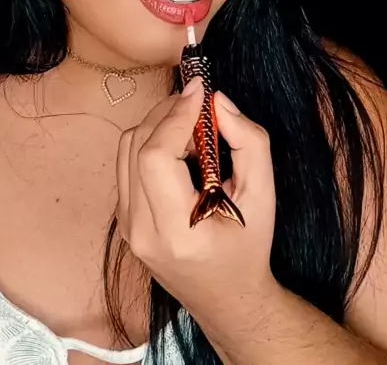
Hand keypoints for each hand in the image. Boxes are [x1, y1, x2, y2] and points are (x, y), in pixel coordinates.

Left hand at [115, 76, 277, 332]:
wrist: (226, 297)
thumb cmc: (248, 247)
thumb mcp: (264, 195)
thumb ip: (249, 142)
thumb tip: (218, 102)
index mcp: (175, 232)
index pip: (155, 156)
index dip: (175, 115)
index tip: (200, 90)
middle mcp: (140, 231)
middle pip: (137, 145)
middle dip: (169, 113)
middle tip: (202, 106)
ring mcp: (126, 227)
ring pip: (127, 148)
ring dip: (160, 125)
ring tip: (195, 132)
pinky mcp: (123, 220)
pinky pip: (127, 162)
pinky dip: (152, 142)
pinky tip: (181, 151)